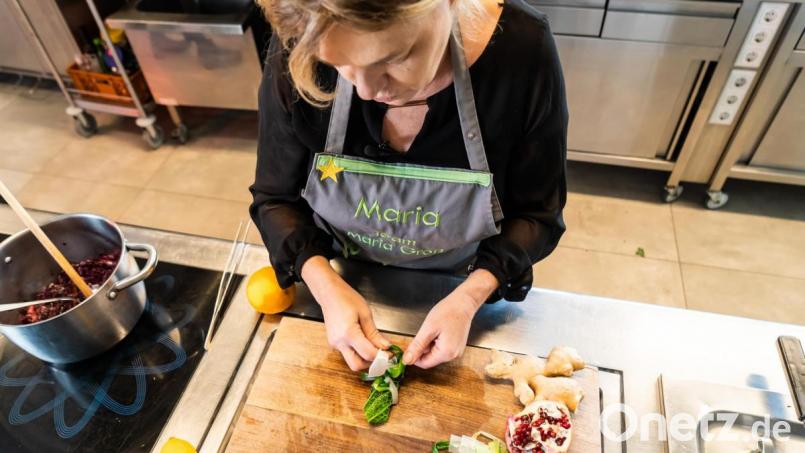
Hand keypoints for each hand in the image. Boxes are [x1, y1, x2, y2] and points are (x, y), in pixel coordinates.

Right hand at [302, 256, 390, 370]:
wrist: (329, 294)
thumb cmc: (347, 299)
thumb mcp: (365, 314)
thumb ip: (374, 333)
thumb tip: (385, 347)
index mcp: (349, 334)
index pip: (368, 354)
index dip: (382, 356)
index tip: (391, 352)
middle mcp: (339, 343)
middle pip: (357, 365)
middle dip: (371, 363)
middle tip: (382, 354)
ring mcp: (335, 344)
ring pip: (352, 361)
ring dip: (364, 358)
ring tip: (375, 345)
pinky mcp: (334, 343)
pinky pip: (348, 353)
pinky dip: (358, 351)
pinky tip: (365, 341)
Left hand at [403, 269, 498, 368]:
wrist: (463, 302)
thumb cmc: (448, 312)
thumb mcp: (428, 329)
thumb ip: (417, 346)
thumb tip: (407, 360)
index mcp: (446, 353)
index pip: (424, 364)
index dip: (414, 355)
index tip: (412, 343)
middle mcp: (453, 356)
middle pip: (430, 358)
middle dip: (424, 347)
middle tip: (427, 331)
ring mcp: (456, 352)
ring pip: (435, 353)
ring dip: (430, 343)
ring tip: (435, 329)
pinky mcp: (456, 346)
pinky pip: (441, 348)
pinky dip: (437, 341)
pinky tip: (440, 330)